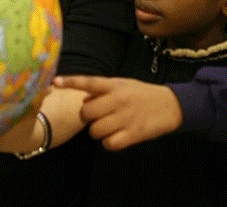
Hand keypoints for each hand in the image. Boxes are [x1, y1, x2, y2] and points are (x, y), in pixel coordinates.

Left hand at [53, 76, 181, 150]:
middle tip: (98, 116)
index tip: (55, 82)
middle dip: (88, 117)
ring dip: (98, 131)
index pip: (89, 82)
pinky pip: (109, 144)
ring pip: (95, 130)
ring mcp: (125, 117)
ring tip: (108, 127)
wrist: (171, 105)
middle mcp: (118, 100)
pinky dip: (109, 143)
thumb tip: (83, 98)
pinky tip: (116, 137)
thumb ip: (102, 90)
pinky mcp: (133, 134)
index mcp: (114, 85)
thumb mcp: (123, 85)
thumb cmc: (142, 94)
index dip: (71, 82)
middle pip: (86, 112)